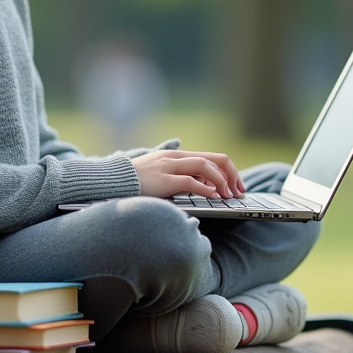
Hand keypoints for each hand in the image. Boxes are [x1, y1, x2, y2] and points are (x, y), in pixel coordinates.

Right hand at [131, 149, 245, 199]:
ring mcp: (169, 167)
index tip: (236, 185)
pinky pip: (190, 182)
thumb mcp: (162, 173)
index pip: (212, 157)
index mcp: (178, 155)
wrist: (113, 180)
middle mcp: (176, 157)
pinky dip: (205, 189)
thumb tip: (204, 186)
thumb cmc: (137, 180)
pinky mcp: (163, 180)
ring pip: (205, 167)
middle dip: (232, 175)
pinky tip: (214, 197)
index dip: (229, 171)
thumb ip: (181, 175)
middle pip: (215, 159)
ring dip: (221, 181)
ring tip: (228, 195)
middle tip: (239, 191)